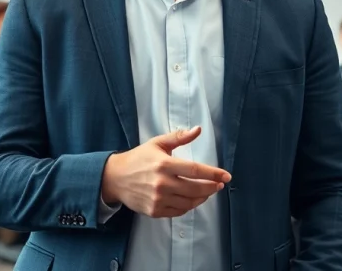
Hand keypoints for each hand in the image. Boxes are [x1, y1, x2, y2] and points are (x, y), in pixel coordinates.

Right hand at [101, 126, 230, 218]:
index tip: (226, 176)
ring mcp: (158, 199)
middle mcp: (162, 183)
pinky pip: (178, 211)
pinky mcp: (155, 210)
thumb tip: (198, 130)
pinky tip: (193, 199)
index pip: (196, 170)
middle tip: (219, 184)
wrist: (115, 178)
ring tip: (208, 191)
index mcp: (164, 164)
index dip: (214, 173)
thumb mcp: (157, 143)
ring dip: (202, 198)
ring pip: (189, 202)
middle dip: (211, 187)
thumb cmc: (138, 158)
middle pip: (196, 188)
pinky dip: (189, 206)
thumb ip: (179, 137)